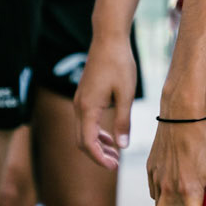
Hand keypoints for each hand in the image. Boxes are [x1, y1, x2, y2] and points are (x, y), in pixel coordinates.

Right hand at [75, 34, 137, 169]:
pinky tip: (111, 136)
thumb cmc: (119, 64)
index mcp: (88, 108)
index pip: (87, 143)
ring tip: (116, 153)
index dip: (99, 158)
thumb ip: (123, 121)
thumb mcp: (126, 95)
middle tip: (115, 164)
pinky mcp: (84, 96)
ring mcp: (79, 101)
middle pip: (81, 140)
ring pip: (83, 131)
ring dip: (97, 144)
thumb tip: (122, 146)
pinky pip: (85, 121)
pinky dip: (96, 132)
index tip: (113, 167)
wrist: (108, 39)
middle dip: (97, 155)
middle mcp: (79, 106)